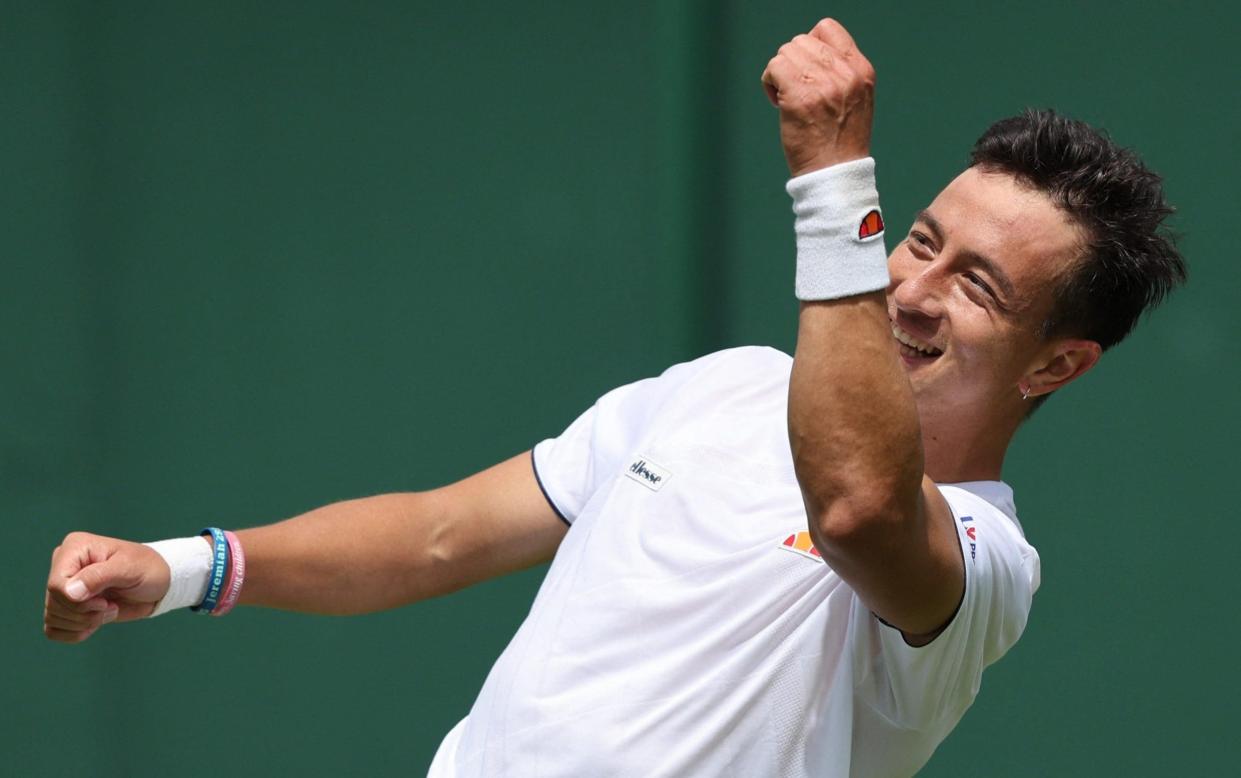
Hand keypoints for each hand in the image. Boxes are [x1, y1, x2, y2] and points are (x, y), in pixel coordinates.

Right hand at [44, 532, 170, 642]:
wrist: (158, 585)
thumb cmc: (148, 569)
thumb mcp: (129, 568)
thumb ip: (99, 577)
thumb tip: (69, 591)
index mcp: (75, 548)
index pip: (56, 585)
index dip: (78, 602)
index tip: (106, 601)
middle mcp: (63, 566)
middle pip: (54, 604)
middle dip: (85, 613)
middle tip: (111, 605)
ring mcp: (63, 587)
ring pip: (53, 618)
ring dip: (83, 623)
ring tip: (108, 609)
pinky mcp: (66, 606)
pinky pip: (53, 630)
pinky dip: (75, 633)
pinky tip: (95, 623)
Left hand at [761, 18, 875, 176]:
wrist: (835, 173)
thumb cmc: (839, 142)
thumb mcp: (855, 100)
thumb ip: (839, 73)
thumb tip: (807, 53)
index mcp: (861, 70)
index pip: (828, 29)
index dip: (809, 45)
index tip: (807, 70)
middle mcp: (844, 73)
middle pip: (801, 41)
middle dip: (792, 63)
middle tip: (794, 91)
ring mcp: (822, 83)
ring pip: (785, 53)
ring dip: (779, 74)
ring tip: (787, 99)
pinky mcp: (800, 96)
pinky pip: (774, 68)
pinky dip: (769, 83)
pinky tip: (777, 103)